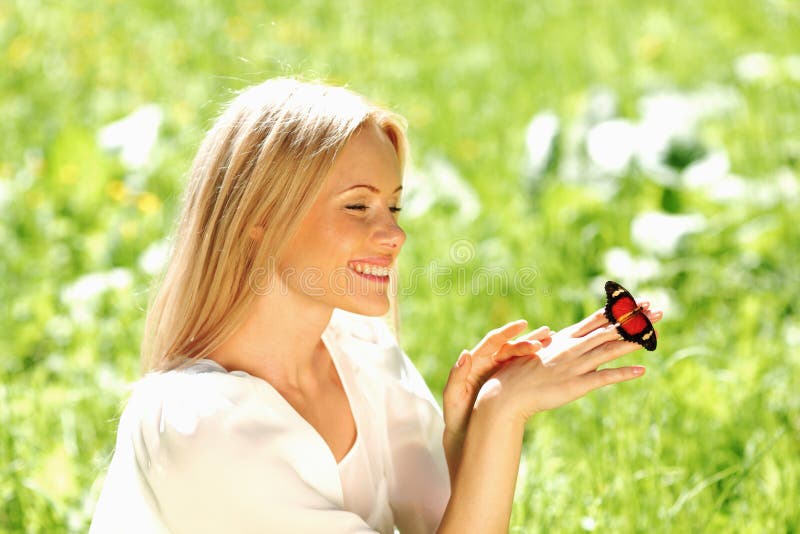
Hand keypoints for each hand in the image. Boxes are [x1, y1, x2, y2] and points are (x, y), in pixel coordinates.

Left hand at [441, 320, 551, 479]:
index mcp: (477, 363)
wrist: (465, 435)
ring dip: (535, 349)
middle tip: (545, 341)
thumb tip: (465, 353)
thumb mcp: (453, 398)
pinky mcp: (511, 386)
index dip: (507, 332)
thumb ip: (456, 376)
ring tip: (553, 340)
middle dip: (527, 342)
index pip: (493, 342)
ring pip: (520, 358)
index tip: (523, 325)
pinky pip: (525, 372)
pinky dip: (537, 365)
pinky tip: (552, 360)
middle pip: (510, 348)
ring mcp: (502, 375)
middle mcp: (490, 365)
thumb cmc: (457, 417)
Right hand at [474, 303, 662, 423]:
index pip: (598, 320)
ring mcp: (576, 365)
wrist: (507, 392)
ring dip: (635, 341)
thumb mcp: (538, 351)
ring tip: (656, 333)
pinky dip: (623, 373)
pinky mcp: (577, 385)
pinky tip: (642, 370)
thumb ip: (553, 343)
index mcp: (566, 338)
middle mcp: (573, 348)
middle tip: (658, 309)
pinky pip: (604, 378)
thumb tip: (558, 334)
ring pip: (610, 349)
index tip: (640, 301)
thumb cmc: (517, 372)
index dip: (621, 311)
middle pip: (610, 330)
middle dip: (635, 319)